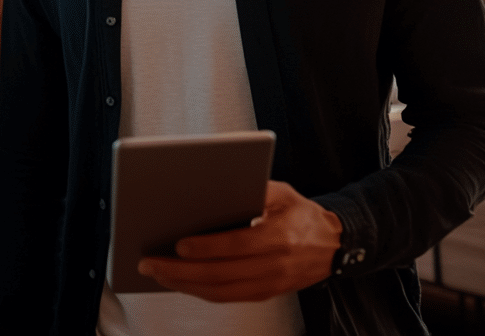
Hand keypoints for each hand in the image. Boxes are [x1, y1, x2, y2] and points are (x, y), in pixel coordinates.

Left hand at [137, 180, 341, 301]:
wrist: (335, 245)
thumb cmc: (302, 214)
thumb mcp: (283, 192)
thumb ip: (253, 190)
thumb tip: (214, 188)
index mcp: (281, 237)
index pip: (237, 245)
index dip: (206, 248)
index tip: (178, 244)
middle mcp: (276, 266)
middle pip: (221, 274)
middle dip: (180, 271)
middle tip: (150, 263)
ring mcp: (271, 284)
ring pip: (220, 292)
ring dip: (184, 285)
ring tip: (156, 273)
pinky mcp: (266, 293)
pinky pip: (227, 297)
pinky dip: (200, 290)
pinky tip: (179, 281)